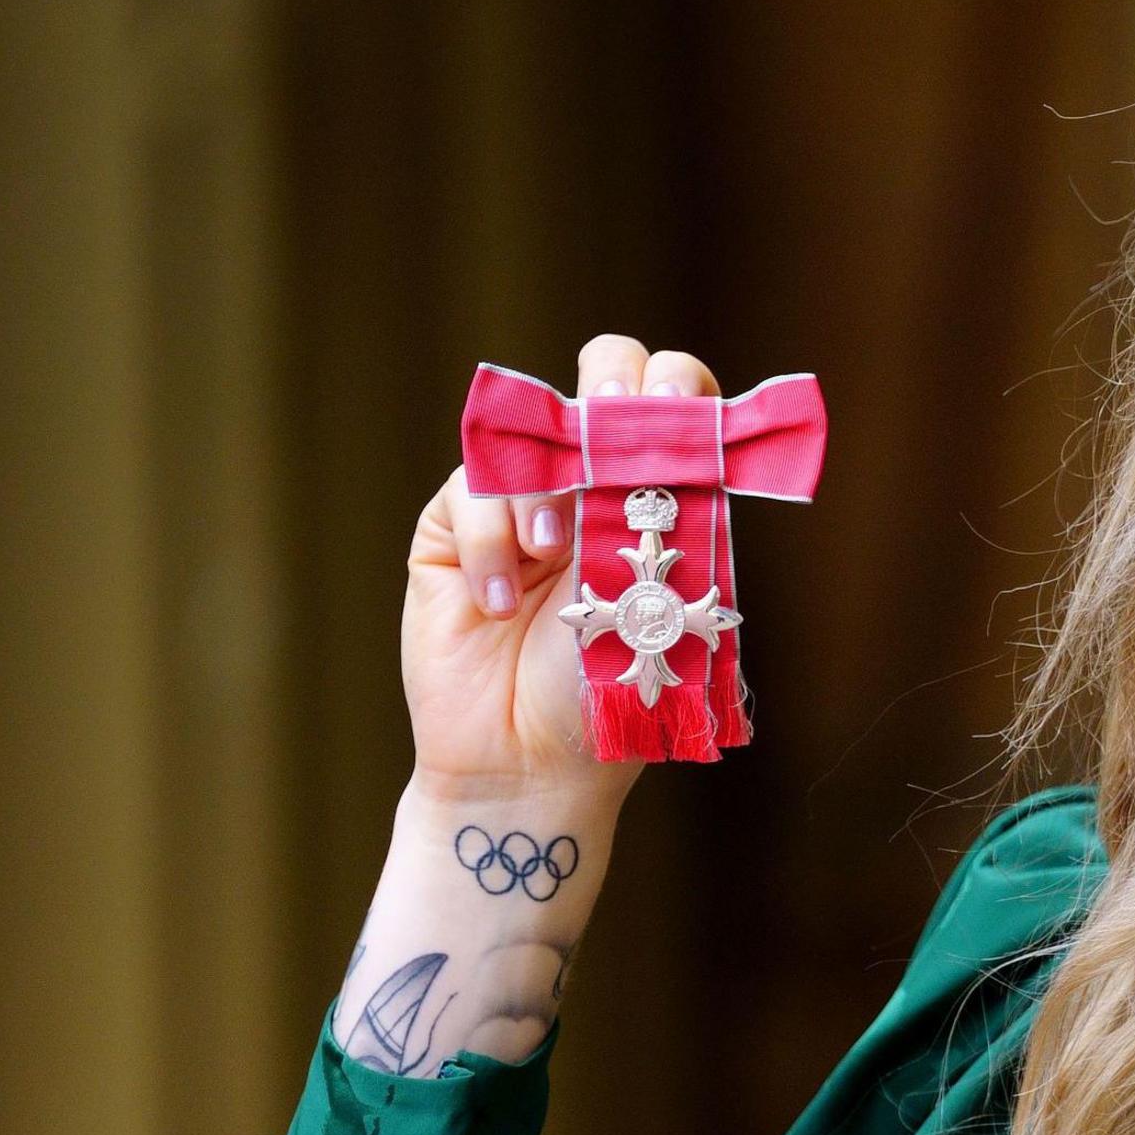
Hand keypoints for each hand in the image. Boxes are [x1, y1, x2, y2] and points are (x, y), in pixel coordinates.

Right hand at [397, 334, 725, 806]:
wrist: (531, 760)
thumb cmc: (608, 687)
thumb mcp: (652, 589)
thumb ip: (655, 502)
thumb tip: (654, 417)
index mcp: (661, 494)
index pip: (677, 401)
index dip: (677, 390)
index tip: (674, 408)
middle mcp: (595, 482)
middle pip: (607, 373)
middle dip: (612, 389)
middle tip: (611, 428)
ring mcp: (523, 499)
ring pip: (533, 432)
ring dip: (545, 488)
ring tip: (551, 557)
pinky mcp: (456, 526)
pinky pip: (471, 486)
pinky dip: (489, 541)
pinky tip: (497, 602)